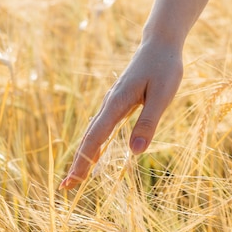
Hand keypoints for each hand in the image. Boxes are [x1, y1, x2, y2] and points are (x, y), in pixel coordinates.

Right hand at [60, 42, 182, 188]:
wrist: (159, 44)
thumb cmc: (164, 67)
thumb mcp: (163, 95)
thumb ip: (148, 122)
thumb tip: (136, 151)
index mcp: (117, 103)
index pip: (96, 137)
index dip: (84, 160)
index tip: (74, 181)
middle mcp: (109, 104)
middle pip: (88, 138)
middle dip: (78, 163)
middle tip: (66, 187)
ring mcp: (111, 103)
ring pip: (93, 133)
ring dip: (84, 155)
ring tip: (76, 177)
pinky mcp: (117, 102)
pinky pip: (101, 127)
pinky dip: (93, 144)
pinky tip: (93, 155)